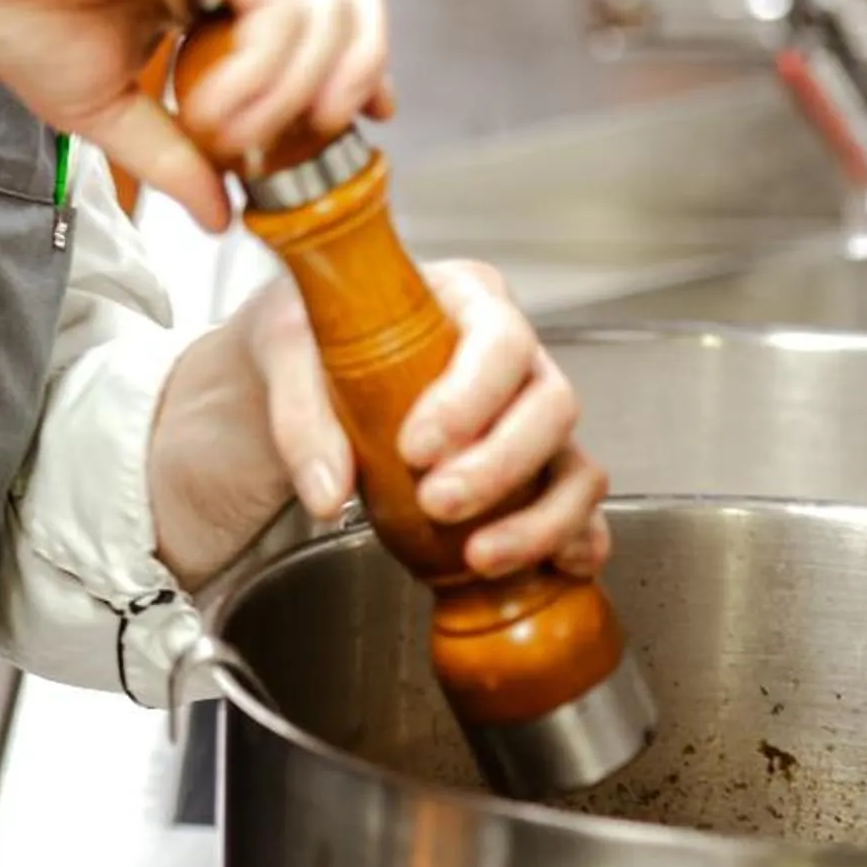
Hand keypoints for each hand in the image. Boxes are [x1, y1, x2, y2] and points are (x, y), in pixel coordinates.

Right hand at [0, 0, 391, 232]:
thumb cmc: (14, 0)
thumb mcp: (104, 107)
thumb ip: (170, 156)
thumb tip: (219, 218)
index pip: (323, 4)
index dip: (356, 61)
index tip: (361, 121)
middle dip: (361, 66)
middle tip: (327, 133)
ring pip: (333, 0)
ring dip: (299, 86)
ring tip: (241, 137)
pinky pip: (284, 5)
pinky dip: (262, 71)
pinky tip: (212, 108)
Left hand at [150, 260, 610, 588]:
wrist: (306, 374)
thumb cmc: (314, 340)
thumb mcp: (287, 349)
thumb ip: (301, 414)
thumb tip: (328, 492)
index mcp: (468, 298)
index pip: (500, 340)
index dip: (471, 398)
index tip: (415, 447)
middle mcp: (514, 358)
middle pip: (551, 406)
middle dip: (500, 465)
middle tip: (436, 502)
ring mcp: (529, 419)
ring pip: (575, 466)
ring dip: (540, 520)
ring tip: (479, 556)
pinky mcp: (532, 475)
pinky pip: (579, 510)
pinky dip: (578, 542)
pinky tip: (556, 568)